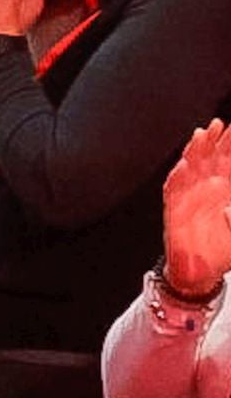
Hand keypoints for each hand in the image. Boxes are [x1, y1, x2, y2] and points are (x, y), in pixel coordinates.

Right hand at [163, 120, 230, 296]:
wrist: (200, 272)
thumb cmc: (222, 251)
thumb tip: (227, 207)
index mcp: (226, 191)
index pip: (229, 163)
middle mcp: (206, 189)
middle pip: (210, 159)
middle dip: (215, 141)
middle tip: (219, 125)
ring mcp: (189, 196)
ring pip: (190, 168)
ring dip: (195, 152)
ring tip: (201, 136)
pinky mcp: (174, 208)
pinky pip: (174, 189)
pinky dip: (178, 176)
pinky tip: (184, 165)